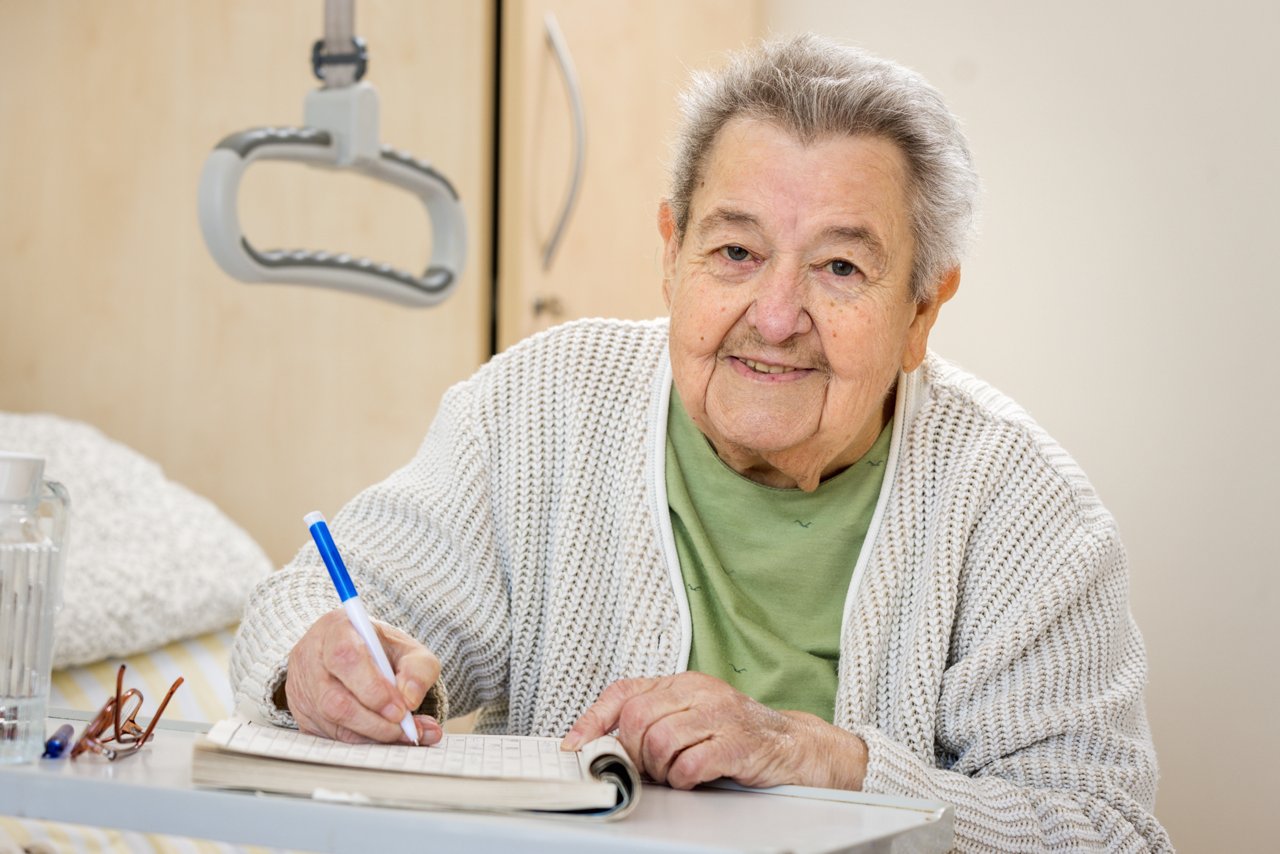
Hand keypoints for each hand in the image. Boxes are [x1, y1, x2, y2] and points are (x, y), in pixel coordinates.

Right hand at [283, 608, 443, 744]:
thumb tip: (410, 700)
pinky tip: (381, 737)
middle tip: (402, 726)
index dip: (373, 687)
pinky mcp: (301, 714)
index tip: (400, 708)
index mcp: (337, 628)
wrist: (354, 651)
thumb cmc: (379, 649)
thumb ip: (418, 669)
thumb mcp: (407, 648)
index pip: (346, 656)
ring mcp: (300, 687)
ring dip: (370, 733)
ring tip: (399, 733)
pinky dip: (360, 740)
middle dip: (373, 719)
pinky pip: (328, 735)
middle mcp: (310, 657)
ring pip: (330, 721)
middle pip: (333, 697)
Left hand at [561, 672, 867, 789]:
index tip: (575, 745)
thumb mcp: (691, 716)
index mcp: (681, 682)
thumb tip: (603, 744)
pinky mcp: (738, 743)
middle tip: (649, 768)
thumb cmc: (737, 734)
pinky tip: (694, 778)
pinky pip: (690, 764)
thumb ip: (654, 720)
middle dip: (633, 753)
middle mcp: (699, 691)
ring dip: (659, 769)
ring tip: (674, 774)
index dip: (593, 719)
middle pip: (636, 720)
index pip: (623, 692)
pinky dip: (684, 779)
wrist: (794, 746)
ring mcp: (719, 714)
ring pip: (658, 741)